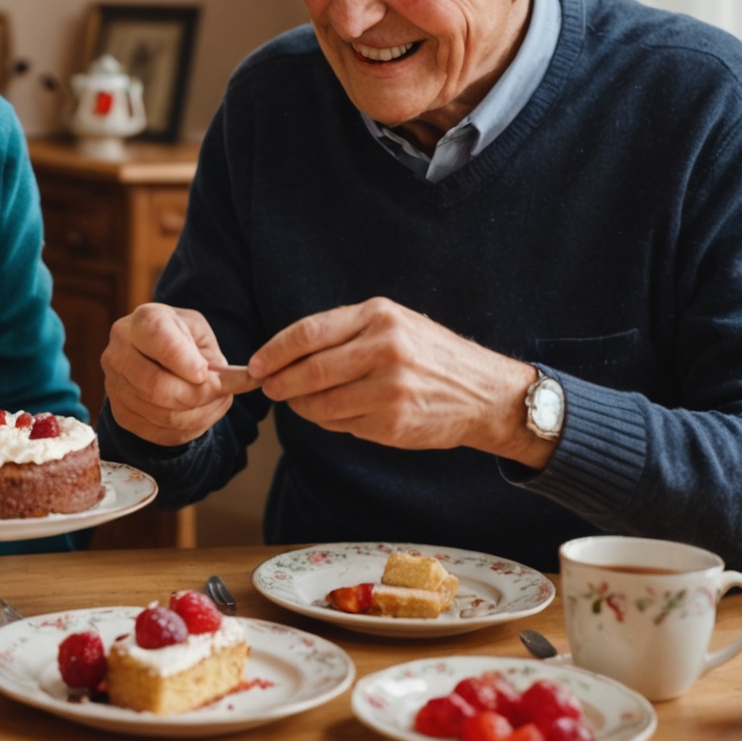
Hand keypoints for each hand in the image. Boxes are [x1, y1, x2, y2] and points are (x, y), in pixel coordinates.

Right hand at [100, 302, 256, 446]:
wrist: (152, 356)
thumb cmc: (181, 341)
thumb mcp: (200, 334)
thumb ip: (214, 357)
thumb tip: (238, 378)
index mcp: (140, 323)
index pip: (159, 341)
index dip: (185, 361)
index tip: (205, 372)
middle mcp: (118, 353)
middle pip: (157, 386)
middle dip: (199, 394)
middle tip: (222, 391)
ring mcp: (115, 387)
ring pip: (164, 415)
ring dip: (201, 413)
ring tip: (217, 400)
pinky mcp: (122, 415)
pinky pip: (162, 432)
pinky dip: (191, 427)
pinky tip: (201, 411)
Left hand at [248, 297, 547, 464]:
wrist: (485, 393)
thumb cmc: (431, 355)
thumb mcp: (394, 324)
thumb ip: (344, 332)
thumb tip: (284, 353)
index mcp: (379, 316)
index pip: (308, 333)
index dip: (274, 351)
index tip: (255, 364)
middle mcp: (384, 349)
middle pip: (308, 371)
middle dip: (279, 382)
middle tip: (267, 388)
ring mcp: (389, 389)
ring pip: (319, 403)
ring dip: (300, 405)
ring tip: (299, 401)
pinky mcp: (392, 422)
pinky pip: (341, 424)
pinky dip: (328, 421)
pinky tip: (334, 414)